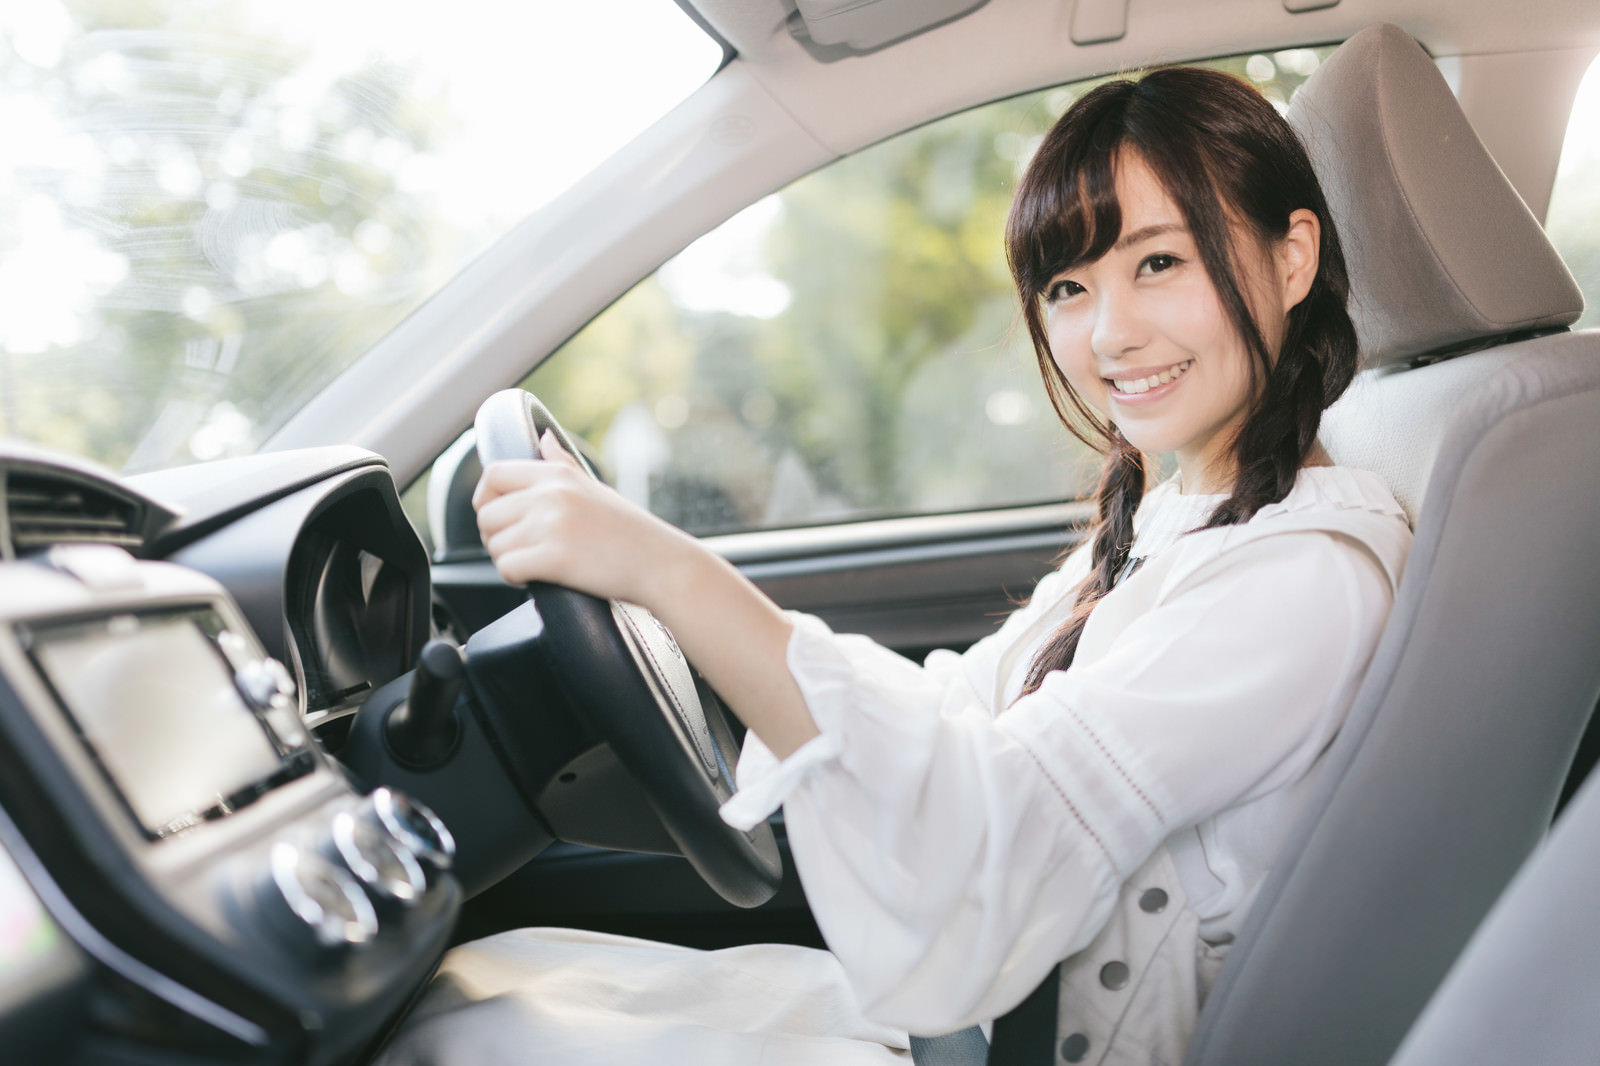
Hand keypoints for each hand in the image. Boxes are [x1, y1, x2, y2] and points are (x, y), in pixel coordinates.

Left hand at [474, 429, 818, 757]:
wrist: (662, 565)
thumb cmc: (631, 532)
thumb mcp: (595, 488)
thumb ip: (562, 463)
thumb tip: (542, 438)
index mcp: (558, 474)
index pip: (494, 474)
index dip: (485, 499)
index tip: (498, 518)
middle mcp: (550, 494)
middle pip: (487, 515)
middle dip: (496, 538)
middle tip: (520, 550)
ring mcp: (551, 525)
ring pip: (495, 545)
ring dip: (507, 560)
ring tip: (534, 565)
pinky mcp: (554, 557)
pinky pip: (507, 568)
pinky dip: (515, 578)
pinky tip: (536, 579)